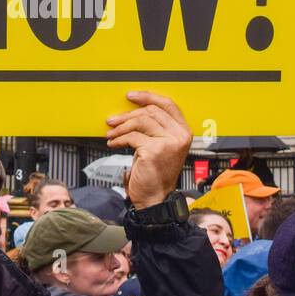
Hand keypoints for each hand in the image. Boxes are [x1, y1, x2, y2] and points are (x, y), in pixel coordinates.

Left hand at [105, 91, 191, 208]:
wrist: (155, 199)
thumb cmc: (155, 175)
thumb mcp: (159, 146)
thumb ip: (154, 128)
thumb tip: (132, 111)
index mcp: (183, 132)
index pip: (168, 104)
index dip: (148, 96)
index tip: (131, 96)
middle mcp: (179, 136)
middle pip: (151, 111)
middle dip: (128, 114)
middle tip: (113, 119)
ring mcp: (169, 143)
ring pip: (140, 121)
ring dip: (121, 126)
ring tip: (111, 132)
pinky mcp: (155, 150)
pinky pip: (132, 136)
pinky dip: (119, 139)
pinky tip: (113, 143)